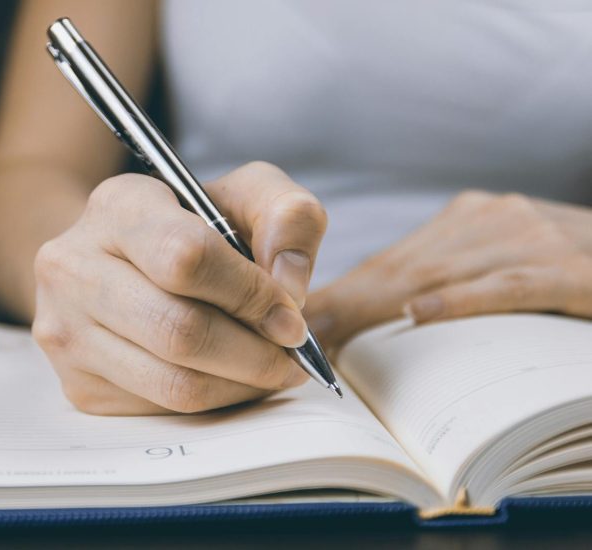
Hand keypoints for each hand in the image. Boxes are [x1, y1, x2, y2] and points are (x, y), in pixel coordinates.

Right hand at [32, 162, 327, 414]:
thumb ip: (288, 217)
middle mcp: (73, 267)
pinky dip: (213, 402)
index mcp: (118, 206)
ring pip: (174, 383)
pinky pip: (162, 411)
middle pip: (180, 331)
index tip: (290, 316)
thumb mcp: (244, 198)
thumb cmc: (192, 229)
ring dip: (241, 385)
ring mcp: (67, 331)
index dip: (250, 294)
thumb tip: (289, 286)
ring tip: (268, 368)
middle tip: (290, 355)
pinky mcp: (78, 385)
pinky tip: (228, 377)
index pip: (186, 257)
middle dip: (254, 353)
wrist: (118, 263)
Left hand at [305, 190, 591, 352]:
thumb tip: (387, 321)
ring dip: (380, 307)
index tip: (297, 323)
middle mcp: (492, 220)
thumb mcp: (505, 260)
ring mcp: (532, 238)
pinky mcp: (572, 269)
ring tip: (330, 337)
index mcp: (471, 221)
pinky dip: (462, 299)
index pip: (393, 261)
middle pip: (403, 267)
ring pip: (442, 274)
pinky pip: (508, 284)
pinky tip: (421, 312)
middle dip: (344, 304)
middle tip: (294, 336)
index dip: (343, 293)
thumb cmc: (571, 269)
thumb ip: (453, 278)